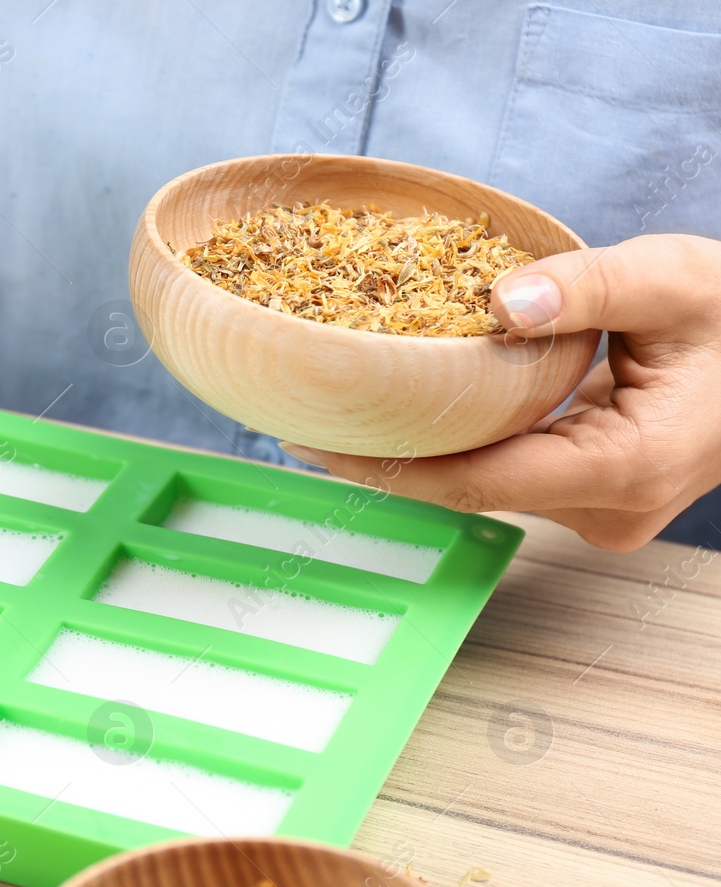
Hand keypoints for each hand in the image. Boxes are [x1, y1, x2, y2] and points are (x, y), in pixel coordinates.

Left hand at [282, 234, 720, 550]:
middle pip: (469, 487)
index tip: (317, 443)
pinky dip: (460, 442)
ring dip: (420, 449)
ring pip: (485, 483)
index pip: (477, 480)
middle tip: (304, 418)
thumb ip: (589, 286)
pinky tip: (409, 409)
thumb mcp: (676, 280)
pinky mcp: (592, 498)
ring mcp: (600, 512)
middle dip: (387, 455)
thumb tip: (498, 301)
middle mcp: (606, 508)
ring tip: (340, 408)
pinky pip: (507, 472)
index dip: (390, 465)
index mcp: (625, 467)